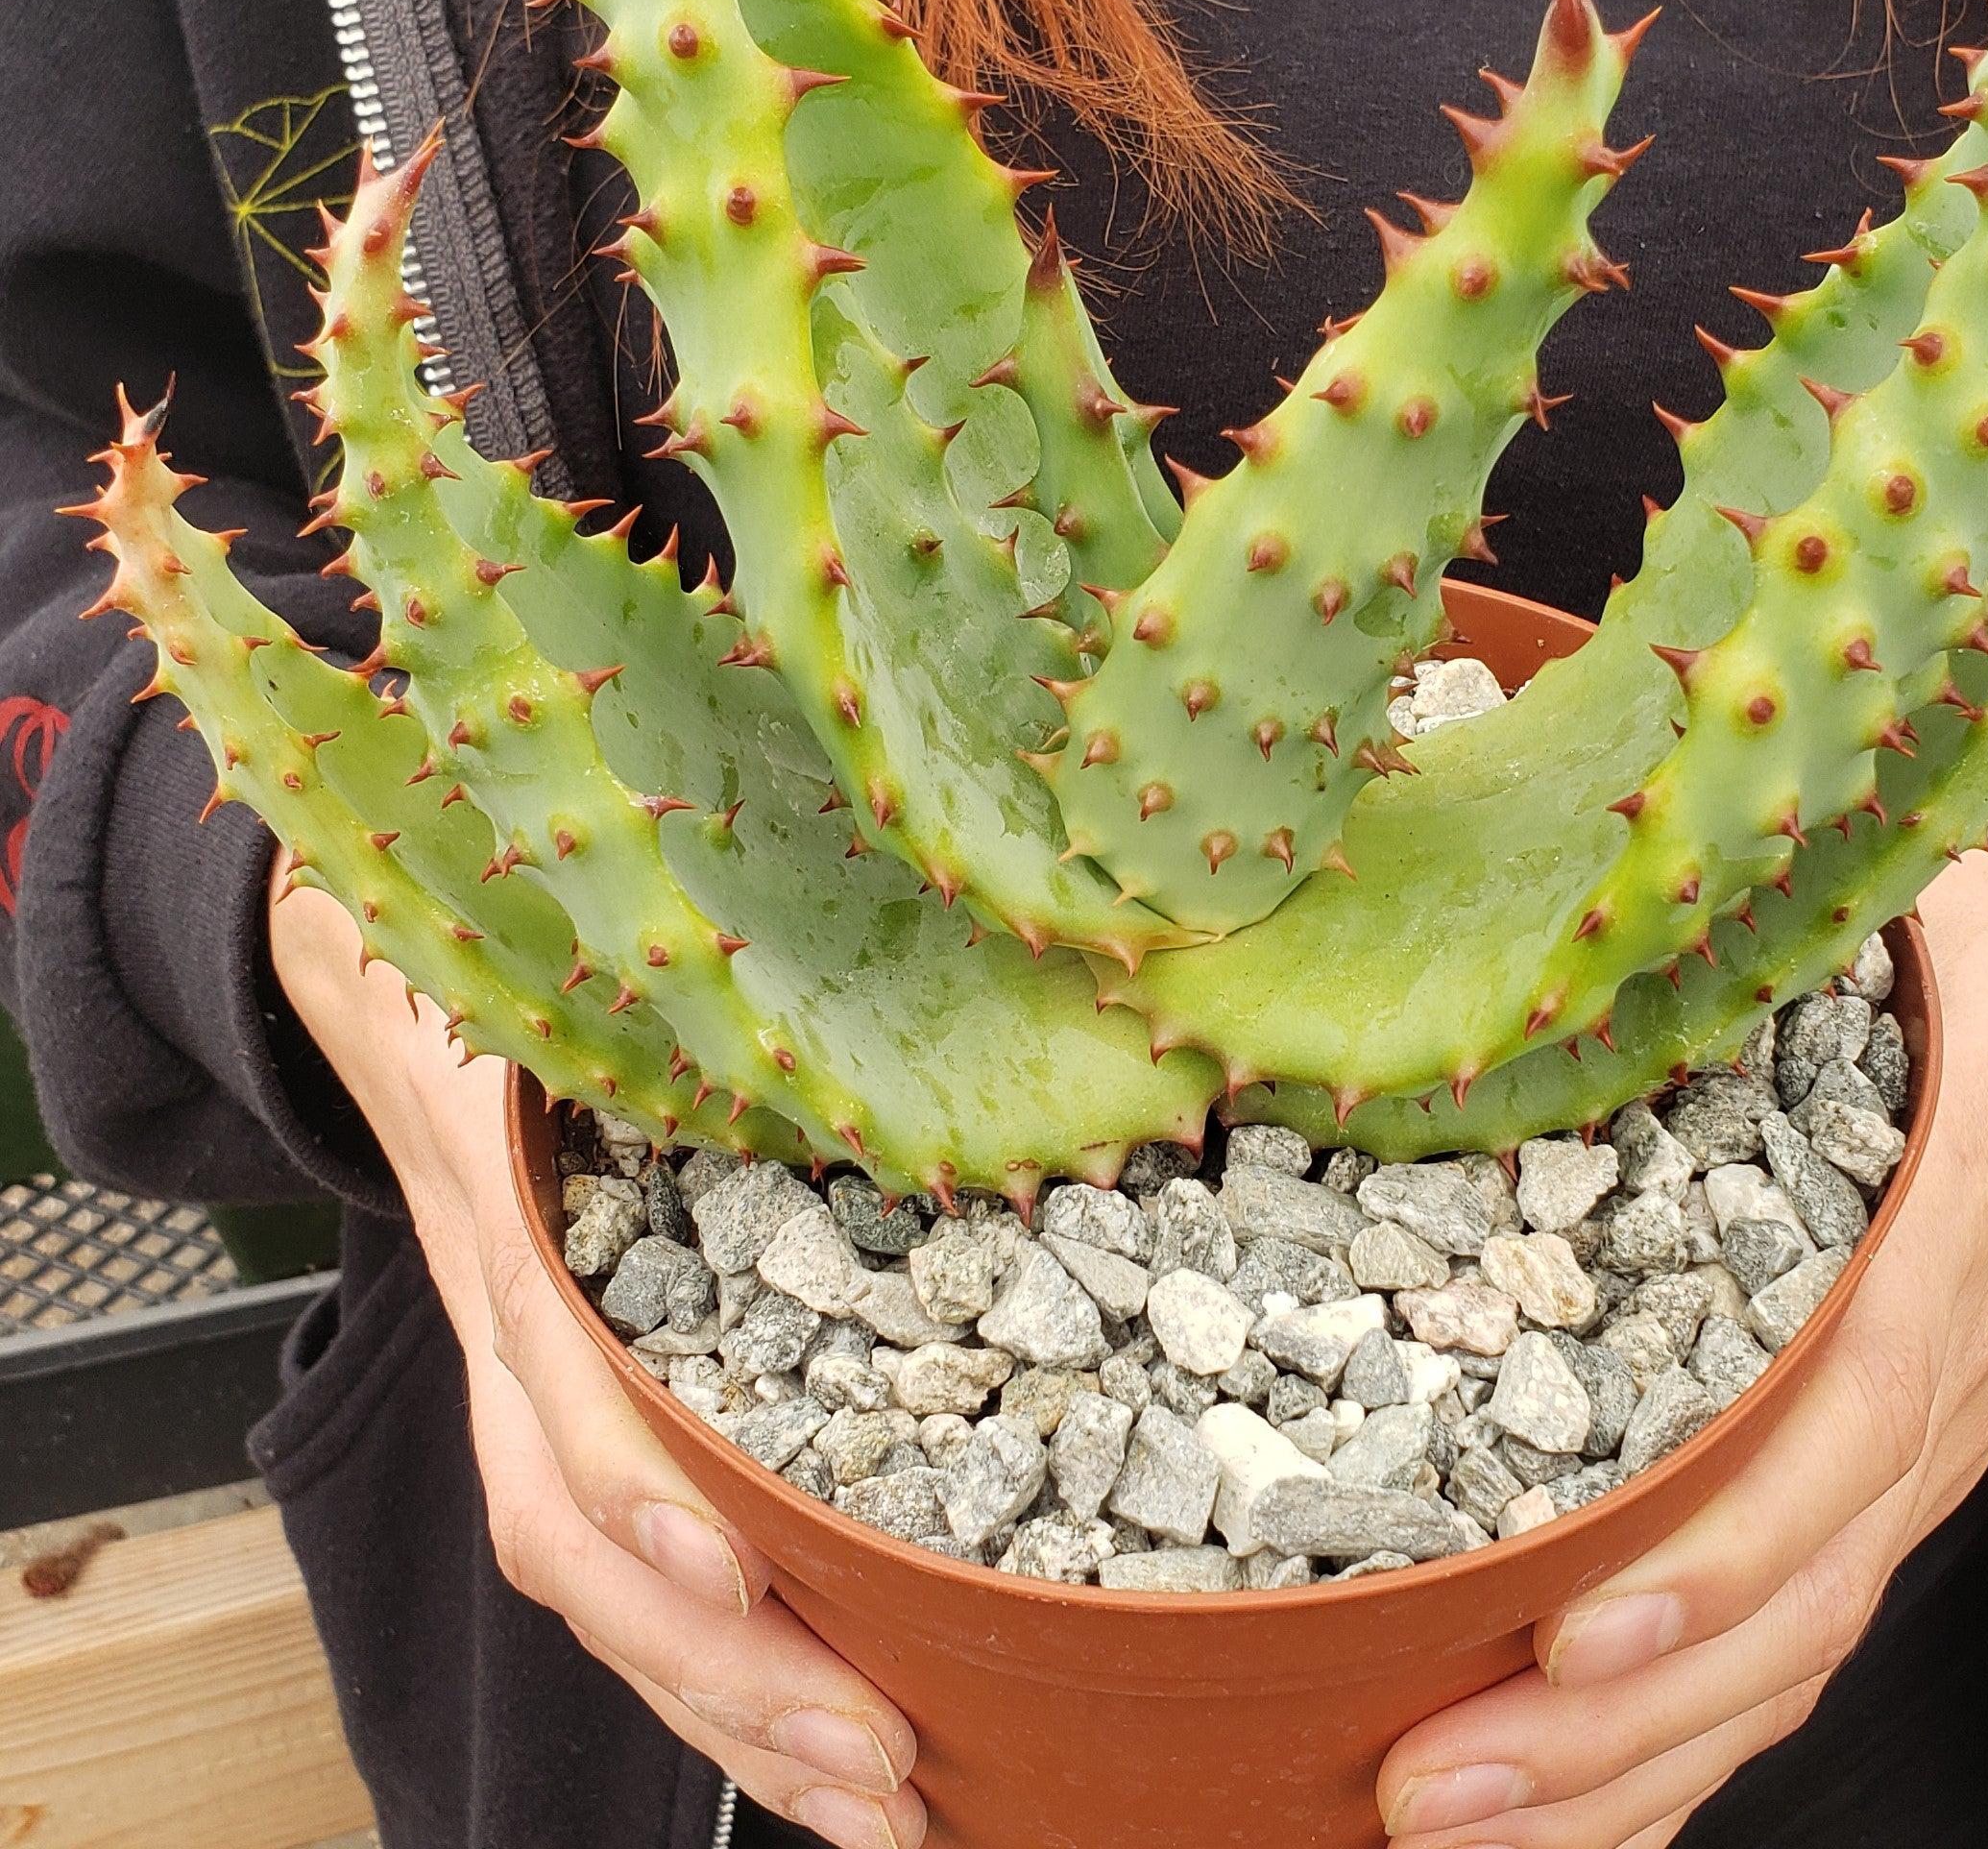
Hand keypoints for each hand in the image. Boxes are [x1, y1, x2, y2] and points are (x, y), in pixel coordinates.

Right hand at [268, 856, 926, 1848]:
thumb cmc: (514, 953)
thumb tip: (888, 944)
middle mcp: (516, 1318)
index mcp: (523, 1207)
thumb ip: (664, 984)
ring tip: (881, 1805)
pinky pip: (627, 1569)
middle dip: (722, 1666)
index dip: (638, 1485)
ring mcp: (531, 1378)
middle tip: (884, 1761)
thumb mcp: (569, 961)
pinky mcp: (569, 1407)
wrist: (380, 964)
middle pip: (584, 1537)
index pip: (563, 1380)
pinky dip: (719, 1664)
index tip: (738, 1571)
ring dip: (733, 1710)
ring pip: (605, 1587)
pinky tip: (821, 1730)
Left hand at [1374, 812, 1987, 1847]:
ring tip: (1438, 1830)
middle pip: (1791, 1599)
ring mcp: (1920, 1446)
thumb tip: (1545, 940)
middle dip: (1606, 1730)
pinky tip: (1569, 1807)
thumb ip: (1753, 946)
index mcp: (1931, 1232)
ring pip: (1789, 1653)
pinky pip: (1801, 1629)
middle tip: (1413, 1785)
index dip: (1715, 1555)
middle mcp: (1929, 1378)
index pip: (1840, 1433)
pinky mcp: (1892, 1468)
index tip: (1567, 1632)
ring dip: (1620, 1774)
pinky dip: (1686, 1741)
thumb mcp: (1914, 925)